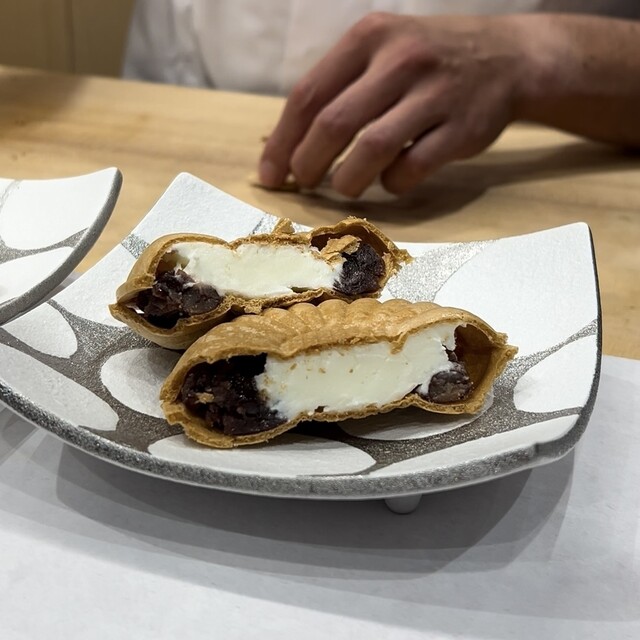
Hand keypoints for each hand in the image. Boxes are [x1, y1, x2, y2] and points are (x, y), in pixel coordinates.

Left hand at [259, 12, 527, 196]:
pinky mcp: (462, 128)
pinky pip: (412, 168)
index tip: (270, 175)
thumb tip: (280, 142)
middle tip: (303, 185)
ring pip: (372, 149)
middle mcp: (401, 59)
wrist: (508, 57)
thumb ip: (336, 89)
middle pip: (333, 124)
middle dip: (308, 164)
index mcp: (370, 37)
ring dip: (347, 180)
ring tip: (344, 187)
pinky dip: (392, 184)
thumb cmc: (428, 62)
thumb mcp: (382, 52)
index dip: (282, 142)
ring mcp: (435, 93)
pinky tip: (391, 180)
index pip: (308, 95)